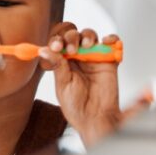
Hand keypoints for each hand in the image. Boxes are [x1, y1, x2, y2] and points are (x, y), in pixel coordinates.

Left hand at [39, 24, 122, 147]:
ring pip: (90, 36)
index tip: (57, 46)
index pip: (58, 42)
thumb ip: (57, 65)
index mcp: (62, 62)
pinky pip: (111, 44)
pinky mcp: (109, 61)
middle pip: (73, 36)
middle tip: (72, 49)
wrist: (95, 119)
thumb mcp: (62, 85)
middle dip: (71, 37)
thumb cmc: (76, 106)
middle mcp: (76, 58)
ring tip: (86, 45)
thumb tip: (44, 50)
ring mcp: (93, 58)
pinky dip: (111, 38)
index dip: (56, 40)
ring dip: (87, 36)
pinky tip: (106, 41)